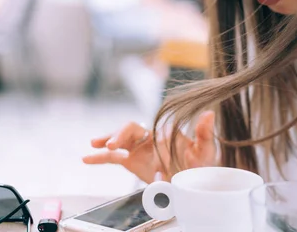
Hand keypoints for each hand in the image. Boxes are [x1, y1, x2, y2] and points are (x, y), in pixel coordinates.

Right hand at [83, 111, 216, 182]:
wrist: (195, 181)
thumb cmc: (201, 164)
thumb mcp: (205, 150)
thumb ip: (204, 133)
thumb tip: (209, 114)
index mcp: (164, 131)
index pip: (148, 127)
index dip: (135, 137)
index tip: (125, 150)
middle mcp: (150, 138)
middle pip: (129, 129)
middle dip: (118, 134)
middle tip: (110, 145)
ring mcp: (140, 150)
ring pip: (120, 140)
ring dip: (108, 140)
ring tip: (97, 145)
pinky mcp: (133, 162)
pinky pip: (113, 158)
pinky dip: (100, 158)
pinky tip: (87, 158)